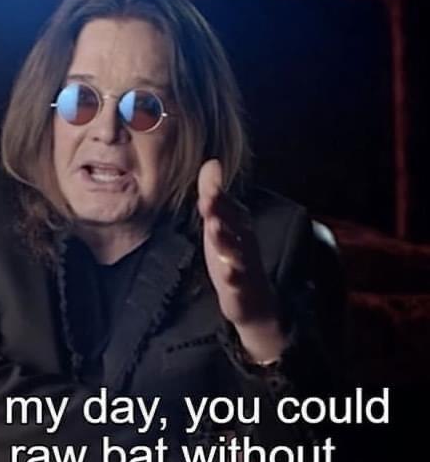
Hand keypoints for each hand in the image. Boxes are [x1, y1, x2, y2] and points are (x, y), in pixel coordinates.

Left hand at [197, 159, 285, 359]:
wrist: (252, 298)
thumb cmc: (233, 254)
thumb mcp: (220, 223)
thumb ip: (214, 195)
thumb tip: (212, 162)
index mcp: (238, 223)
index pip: (227, 204)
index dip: (217, 193)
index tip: (209, 178)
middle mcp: (243, 239)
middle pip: (233, 223)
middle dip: (221, 210)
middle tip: (208, 197)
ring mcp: (243, 263)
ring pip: (235, 249)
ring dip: (225, 239)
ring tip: (214, 228)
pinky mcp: (240, 286)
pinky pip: (237, 280)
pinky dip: (232, 276)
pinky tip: (225, 272)